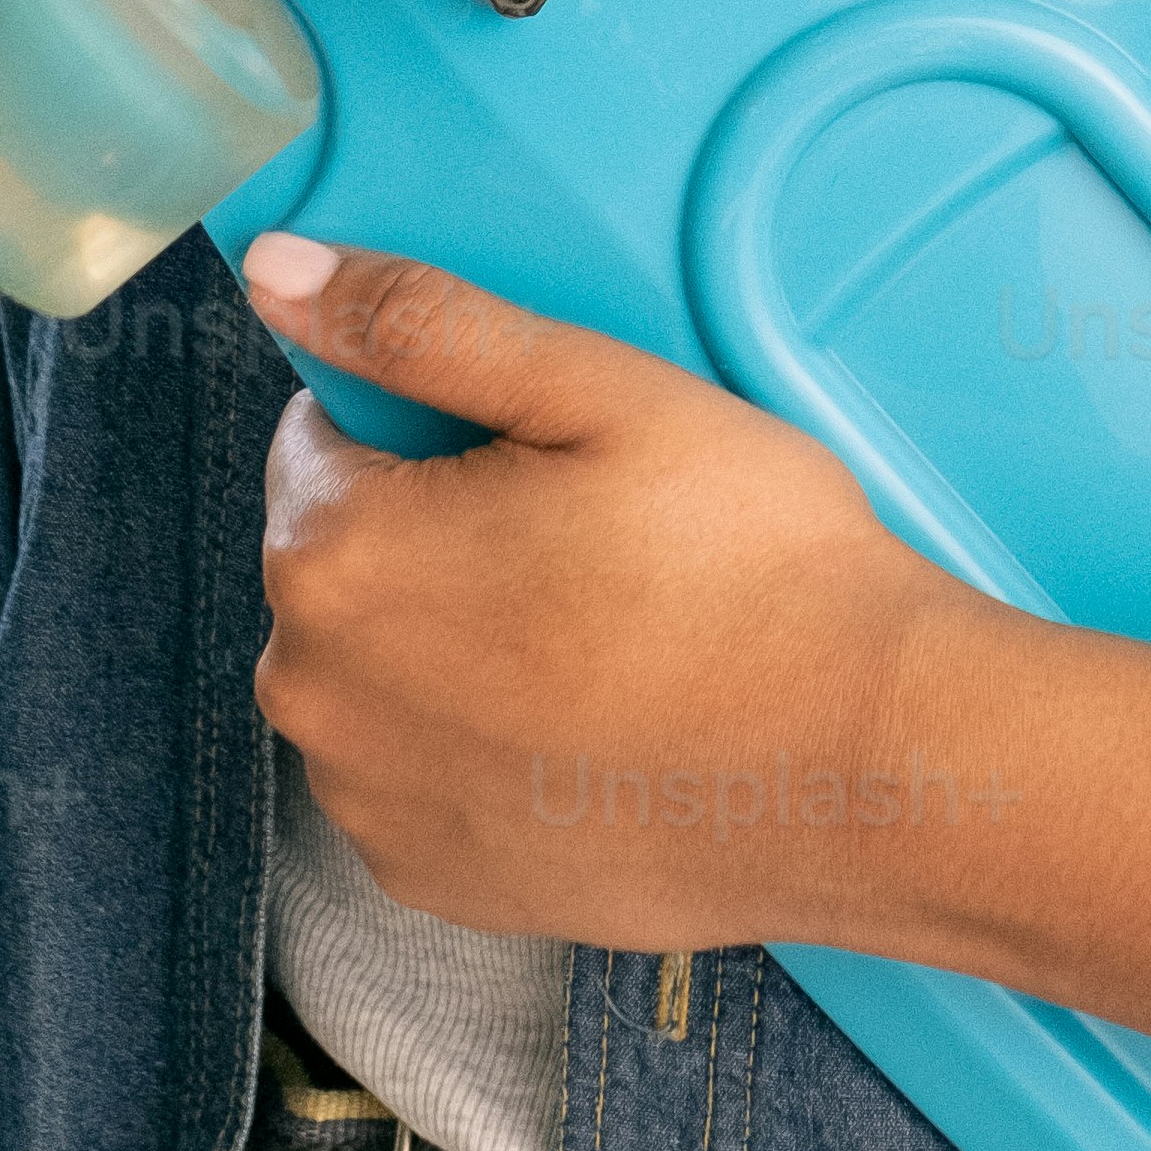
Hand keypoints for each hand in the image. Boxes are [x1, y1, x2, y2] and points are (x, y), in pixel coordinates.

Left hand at [244, 232, 1000, 950]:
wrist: (868, 771)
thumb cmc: (753, 574)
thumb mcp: (600, 393)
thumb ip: (421, 323)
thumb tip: (282, 272)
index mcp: (339, 554)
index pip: (322, 439)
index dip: (435, 428)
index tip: (543, 461)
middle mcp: (319, 694)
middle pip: (346, 560)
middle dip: (439, 536)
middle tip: (594, 548)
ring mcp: (372, 802)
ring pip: (383, 670)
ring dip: (454, 646)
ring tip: (606, 641)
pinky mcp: (433, 878)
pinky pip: (422, 773)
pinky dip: (483, 747)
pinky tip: (593, 728)